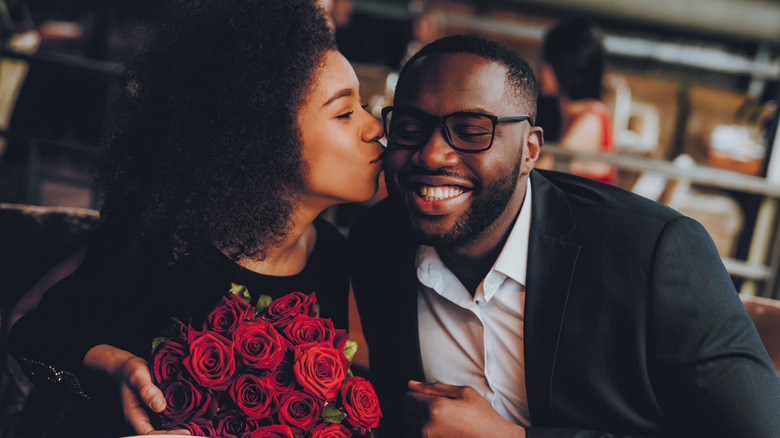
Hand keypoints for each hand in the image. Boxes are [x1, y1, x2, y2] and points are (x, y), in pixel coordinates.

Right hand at [84, 345, 189, 434]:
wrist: (128, 368)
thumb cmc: (131, 372)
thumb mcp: (138, 377)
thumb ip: (147, 390)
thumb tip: (159, 406)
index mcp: (134, 415)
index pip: (149, 433)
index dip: (166, 435)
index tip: (184, 432)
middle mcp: (142, 418)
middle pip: (158, 433)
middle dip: (175, 433)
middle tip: (193, 431)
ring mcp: (149, 415)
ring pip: (163, 427)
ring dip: (177, 428)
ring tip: (195, 425)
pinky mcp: (156, 409)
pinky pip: (167, 418)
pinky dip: (177, 419)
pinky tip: (190, 416)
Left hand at [403, 380, 525, 437]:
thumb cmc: (482, 417)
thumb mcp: (463, 392)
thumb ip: (434, 387)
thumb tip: (412, 384)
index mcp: (434, 408)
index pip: (407, 398)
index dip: (414, 396)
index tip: (423, 397)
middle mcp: (427, 427)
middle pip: (404, 413)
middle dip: (414, 409)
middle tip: (433, 409)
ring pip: (408, 428)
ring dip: (416, 423)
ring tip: (437, 421)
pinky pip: (415, 437)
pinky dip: (422, 433)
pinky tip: (438, 430)